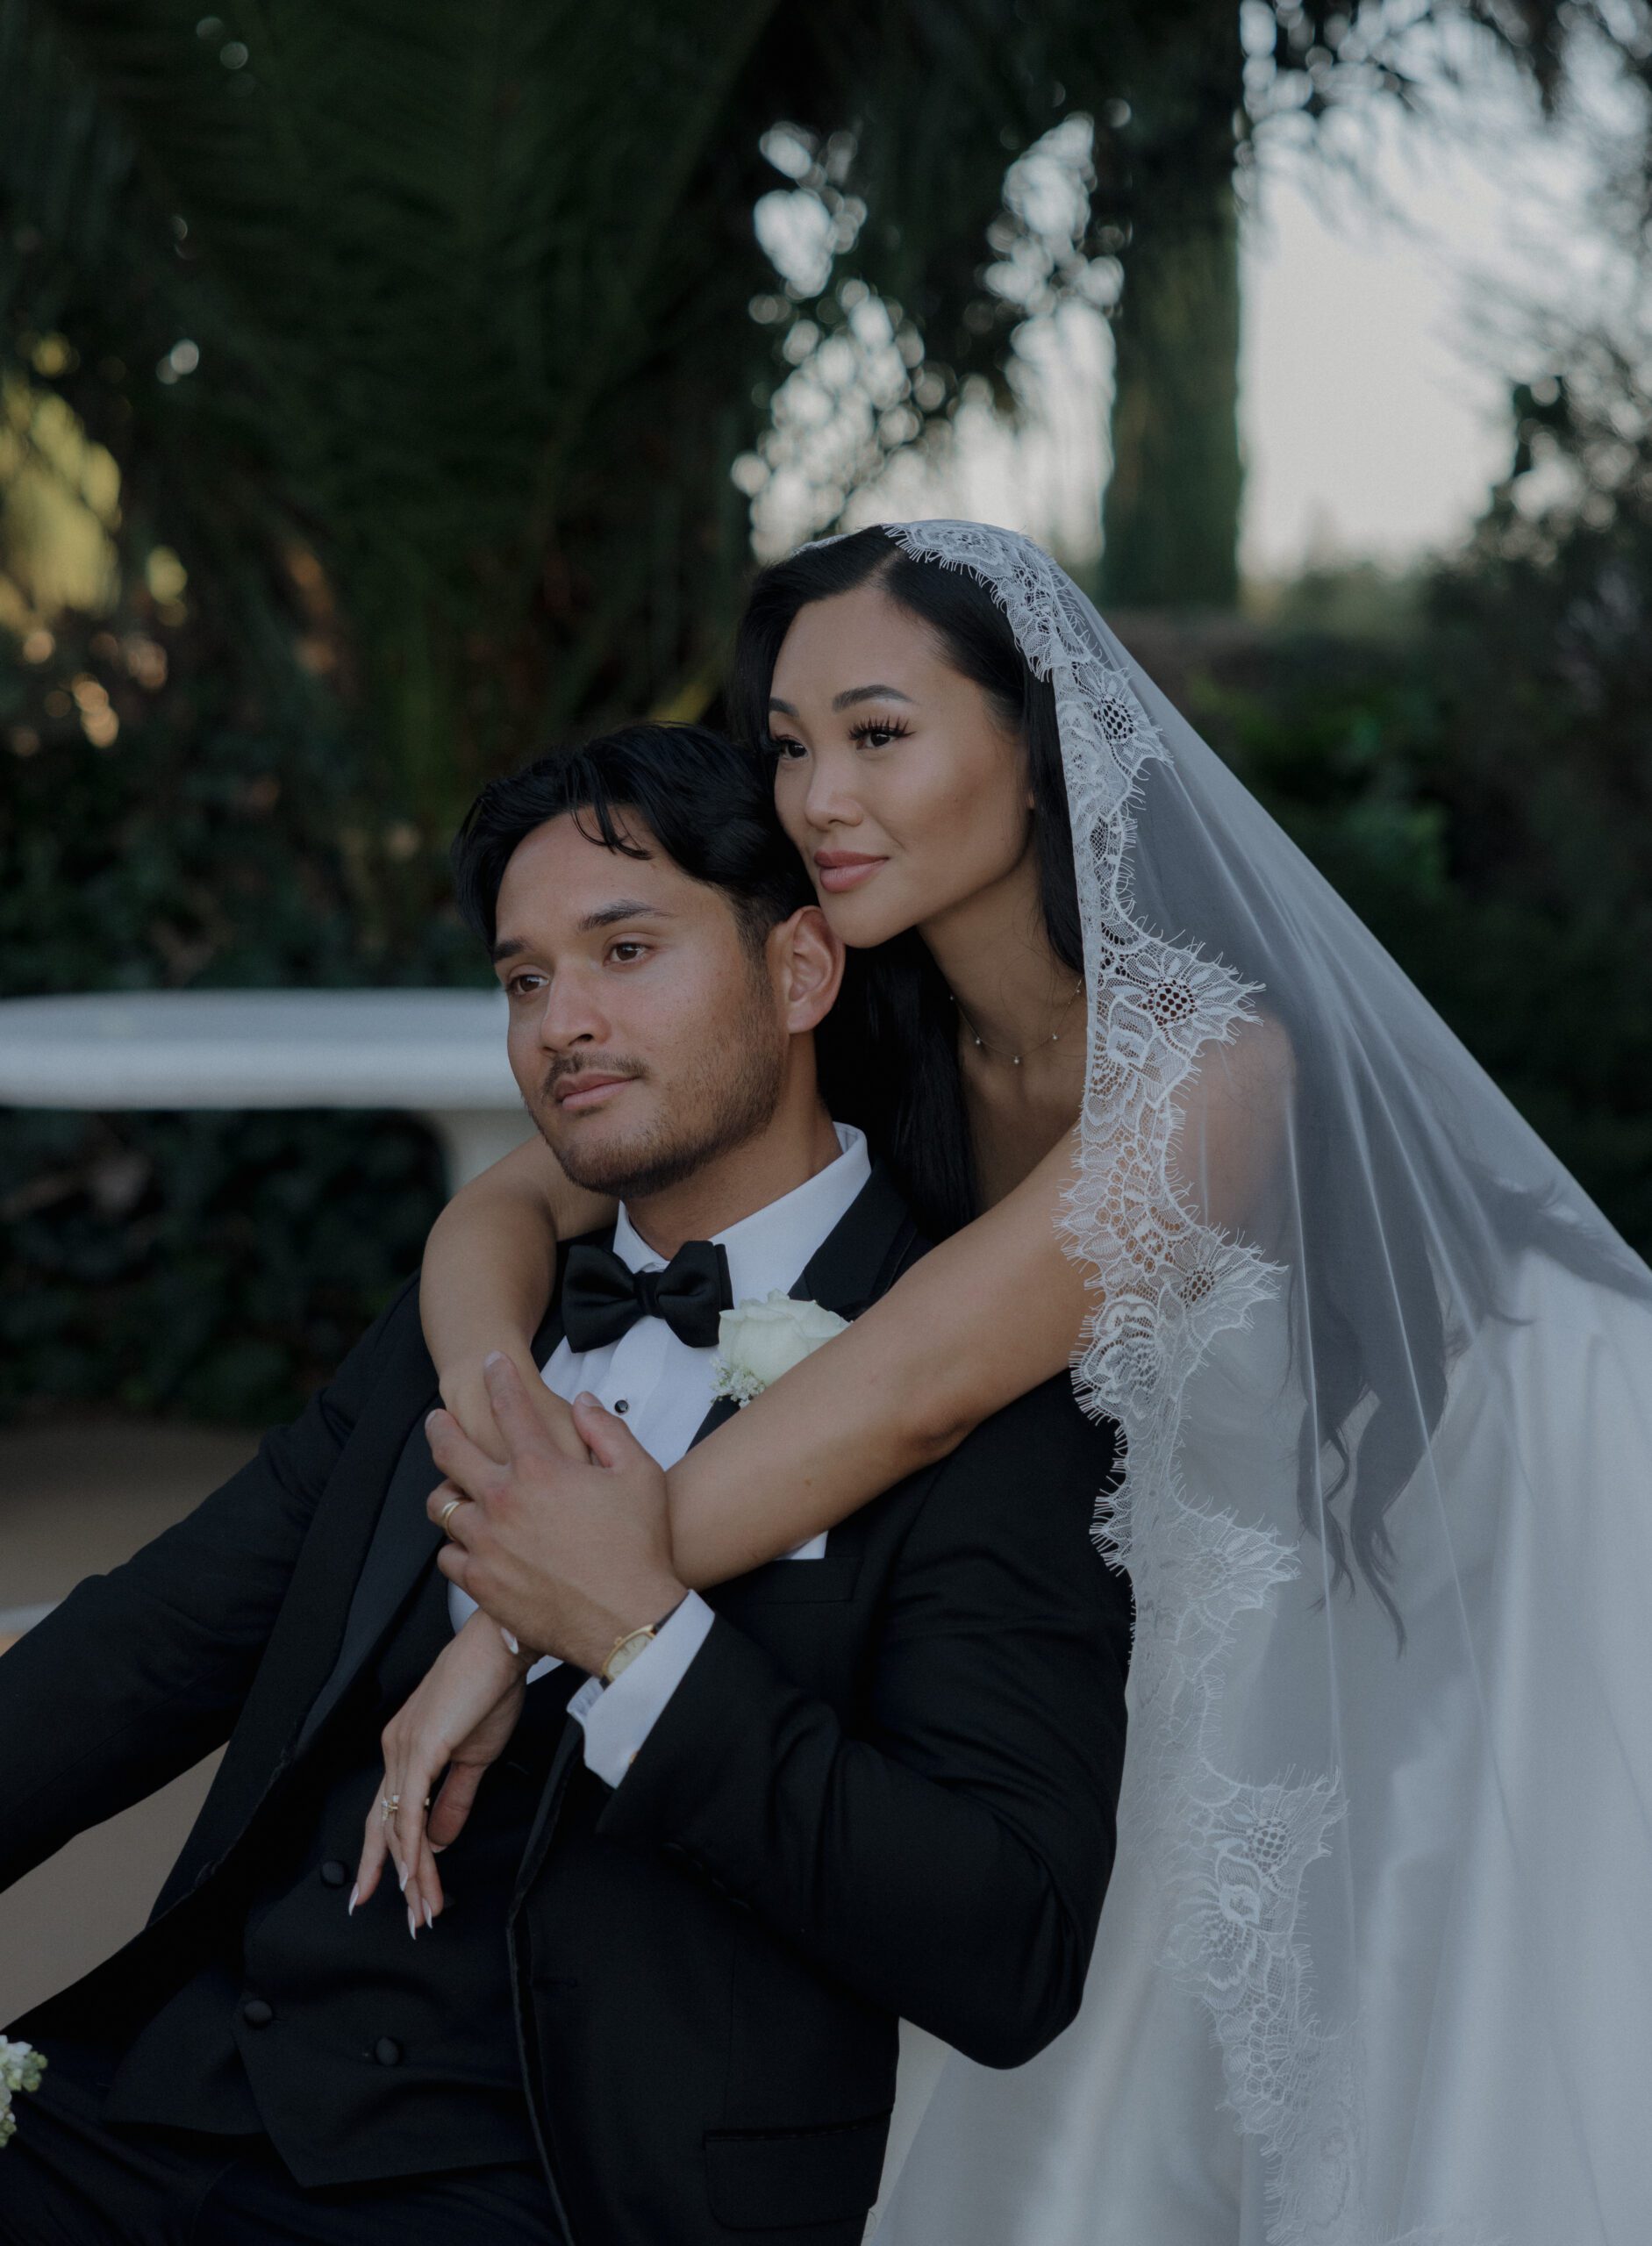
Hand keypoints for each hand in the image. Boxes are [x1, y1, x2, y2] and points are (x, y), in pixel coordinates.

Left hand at [352, 1606, 531, 1936]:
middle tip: (405, 1916)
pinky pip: (411, 1808)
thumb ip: (455, 1799)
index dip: (389, 1855)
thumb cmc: (490, 1687)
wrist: (500, 1647)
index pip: (390, 1812)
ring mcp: (402, 1748)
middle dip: (390, 1876)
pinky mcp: (420, 1748)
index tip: (398, 1890)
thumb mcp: (476, 1755)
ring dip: (413, 1872)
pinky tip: (418, 1873)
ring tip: (424, 1906)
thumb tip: (441, 1839)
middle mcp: (394, 1749)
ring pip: (399, 1825)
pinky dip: (411, 1846)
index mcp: (404, 1749)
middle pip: (383, 1825)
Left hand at [427, 1353, 683, 1676]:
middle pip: (451, 1450)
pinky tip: (465, 1542)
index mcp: (541, 1468)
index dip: (499, 1377)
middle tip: (438, 1417)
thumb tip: (584, 1401)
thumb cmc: (639, 1547)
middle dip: (442, 1424)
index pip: (509, 1406)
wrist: (627, 1620)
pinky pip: (448, 1556)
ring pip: (442, 1505)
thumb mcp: (639, 1474)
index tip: (490, 1362)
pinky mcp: (481, 1583)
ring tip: (449, 1486)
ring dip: (444, 1489)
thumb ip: (607, 1430)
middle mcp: (504, 1500)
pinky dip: (455, 1545)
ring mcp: (487, 1543)